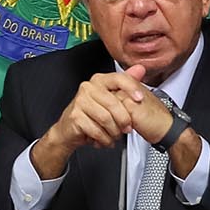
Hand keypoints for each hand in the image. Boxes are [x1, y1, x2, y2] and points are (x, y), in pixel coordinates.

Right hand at [30, 67, 173, 176]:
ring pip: (106, 119)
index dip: (131, 88)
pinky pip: (97, 130)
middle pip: (114, 103)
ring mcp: (80, 101)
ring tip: (114, 136)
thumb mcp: (112, 99)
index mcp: (99, 81)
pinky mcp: (75, 116)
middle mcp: (88, 88)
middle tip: (127, 129)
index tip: (140, 99)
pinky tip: (104, 140)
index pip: (118, 78)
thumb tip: (140, 69)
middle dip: (124, 120)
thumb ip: (126, 83)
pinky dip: (104, 139)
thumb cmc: (92, 115)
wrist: (69, 131)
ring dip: (114, 132)